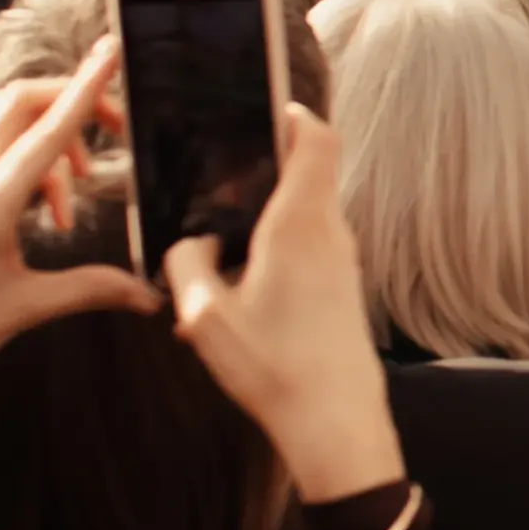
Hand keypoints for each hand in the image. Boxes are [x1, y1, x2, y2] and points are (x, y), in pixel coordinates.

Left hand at [0, 53, 161, 395]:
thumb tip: (145, 295)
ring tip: (77, 195)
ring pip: (6, 125)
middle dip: (69, 97)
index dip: (86, 90)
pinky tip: (49, 213)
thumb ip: (87, 290)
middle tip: (113, 127)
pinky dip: (33, 163)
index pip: (48, 132)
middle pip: (18, 102)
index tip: (111, 52)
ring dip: (52, 137)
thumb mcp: (22, 308)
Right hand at [161, 109, 399, 497]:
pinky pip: (310, 247)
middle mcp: (329, 233)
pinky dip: (278, 247)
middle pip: (308, 172)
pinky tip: (241, 286)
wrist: (336, 424)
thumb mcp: (205, 315)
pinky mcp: (342, 289)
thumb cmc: (274, 368)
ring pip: (307, 213)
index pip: (316, 139)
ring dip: (269, 212)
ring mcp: (342, 262)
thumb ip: (186, 264)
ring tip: (219, 237)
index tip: (264, 104)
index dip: (293, 113)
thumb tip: (189, 243)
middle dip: (267, 165)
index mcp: (300, 223)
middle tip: (220, 174)